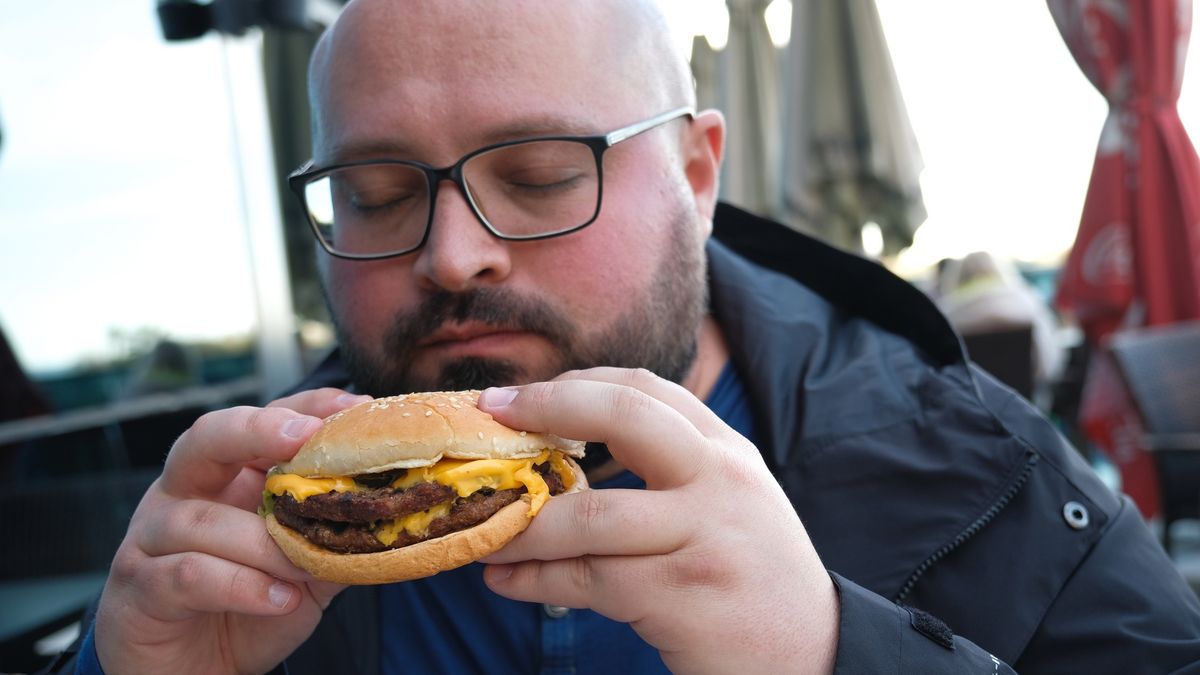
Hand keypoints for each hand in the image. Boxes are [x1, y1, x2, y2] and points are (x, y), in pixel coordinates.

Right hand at [94, 388, 371, 674]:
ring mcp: (152, 537)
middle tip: (305, 438)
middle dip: (257, 430)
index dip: (306, 407)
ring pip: (202, 519)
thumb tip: (399, 512)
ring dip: (263, 543)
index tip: (355, 408)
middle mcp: (181, 493)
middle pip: (207, 438)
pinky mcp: (139, 587)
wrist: (196, 673)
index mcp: (225, 477)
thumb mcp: (305, 568)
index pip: (263, 421)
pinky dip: (241, 585)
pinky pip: (188, 574)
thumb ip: (338, 536)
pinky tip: (280, 600)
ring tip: (307, 568)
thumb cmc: (249, 606)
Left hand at [478, 368, 838, 674]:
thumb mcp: (729, 502)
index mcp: (727, 452)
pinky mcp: (681, 597)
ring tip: (483, 532)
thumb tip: (562, 457)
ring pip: (590, 514)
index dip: (574, 384)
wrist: (814, 654)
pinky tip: (505, 579)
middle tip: (491, 415)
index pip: (647, 391)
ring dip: (522, 524)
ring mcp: (702, 537)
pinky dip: (533, 580)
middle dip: (549, 407)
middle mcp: (720, 481)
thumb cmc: (753, 575)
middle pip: (627, 418)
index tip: (519, 396)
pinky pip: (587, 580)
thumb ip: (670, 470)